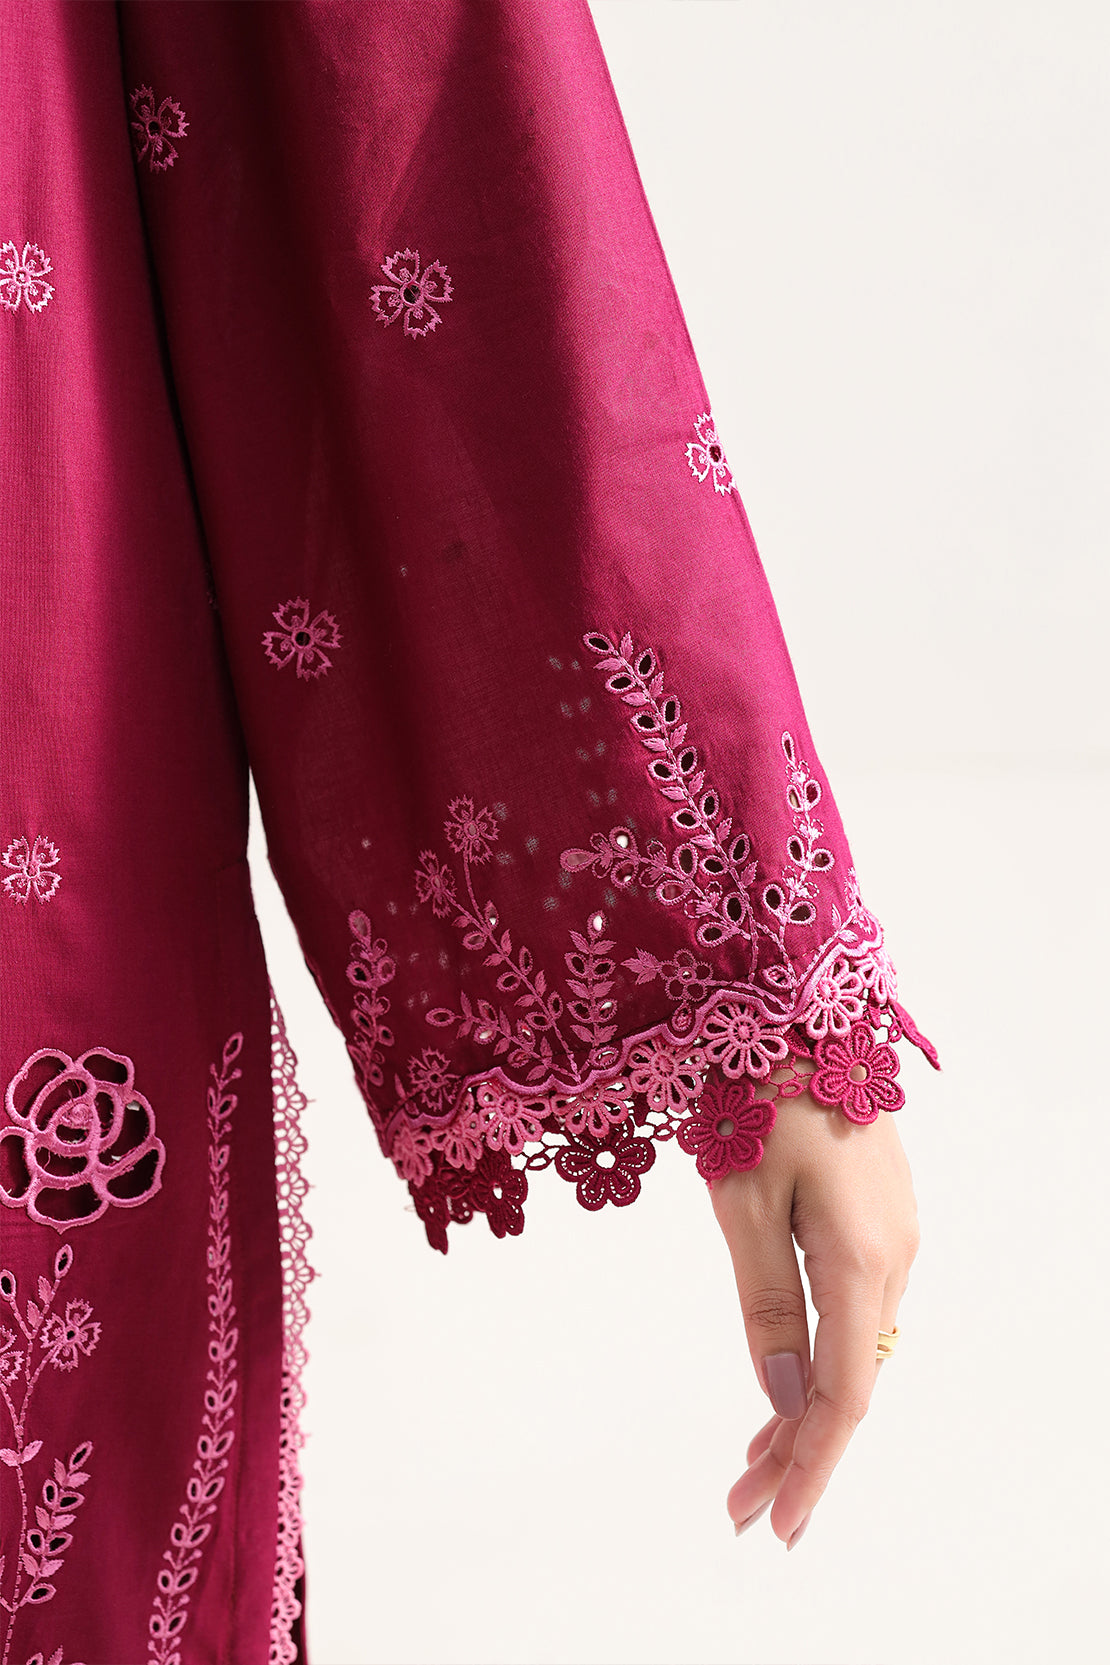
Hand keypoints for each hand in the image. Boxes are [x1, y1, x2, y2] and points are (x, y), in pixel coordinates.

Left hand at [709, 1083, 919, 1547]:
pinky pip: (853, 1303)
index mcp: (862, 1258)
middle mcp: (894, 1254)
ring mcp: (893, 1231)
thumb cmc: (757, 1093)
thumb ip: (768, 1302)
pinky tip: (787, 1375)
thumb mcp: (744, 1200)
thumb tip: (787, 1395)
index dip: (810, 1464)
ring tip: (753, 1456)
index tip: (772, 1522)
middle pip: (853, 1378)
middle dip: (798, 1447)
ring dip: (807, 1402)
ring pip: (854, 1343)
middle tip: (739, 1504)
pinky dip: (819, 1352)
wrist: (797, 1007)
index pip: (845, 1393)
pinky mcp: (878, 1211)